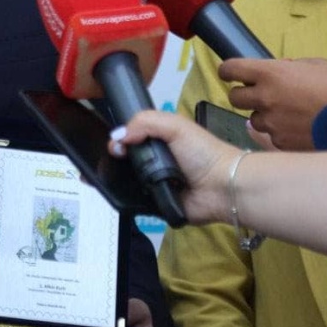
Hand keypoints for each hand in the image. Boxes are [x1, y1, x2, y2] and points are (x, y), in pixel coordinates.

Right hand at [109, 111, 235, 224]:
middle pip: (126, 157)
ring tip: (104, 177)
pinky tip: (116, 194)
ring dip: (116, 178)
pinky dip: (126, 197)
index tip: (113, 144)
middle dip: (114, 158)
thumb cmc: (201, 152)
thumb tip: (117, 136)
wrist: (222, 187)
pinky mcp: (155, 203)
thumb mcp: (175, 126)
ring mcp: (154, 182)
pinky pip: (134, 200)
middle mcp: (156, 159)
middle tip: (108, 159)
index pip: (132, 135)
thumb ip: (145, 122)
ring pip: (126, 179)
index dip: (120, 137)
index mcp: (161, 138)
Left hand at [220, 57, 326, 149]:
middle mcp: (264, 98)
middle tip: (259, 93)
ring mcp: (271, 124)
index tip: (231, 72)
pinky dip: (280, 131)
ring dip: (264, 115)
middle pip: (234, 97)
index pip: (230, 69)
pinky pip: (272, 136)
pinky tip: (298, 128)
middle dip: (244, 94)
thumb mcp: (315, 65)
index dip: (228, 70)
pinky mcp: (280, 143)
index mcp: (270, 74)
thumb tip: (280, 70)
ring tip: (286, 114)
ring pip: (254, 119)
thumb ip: (290, 67)